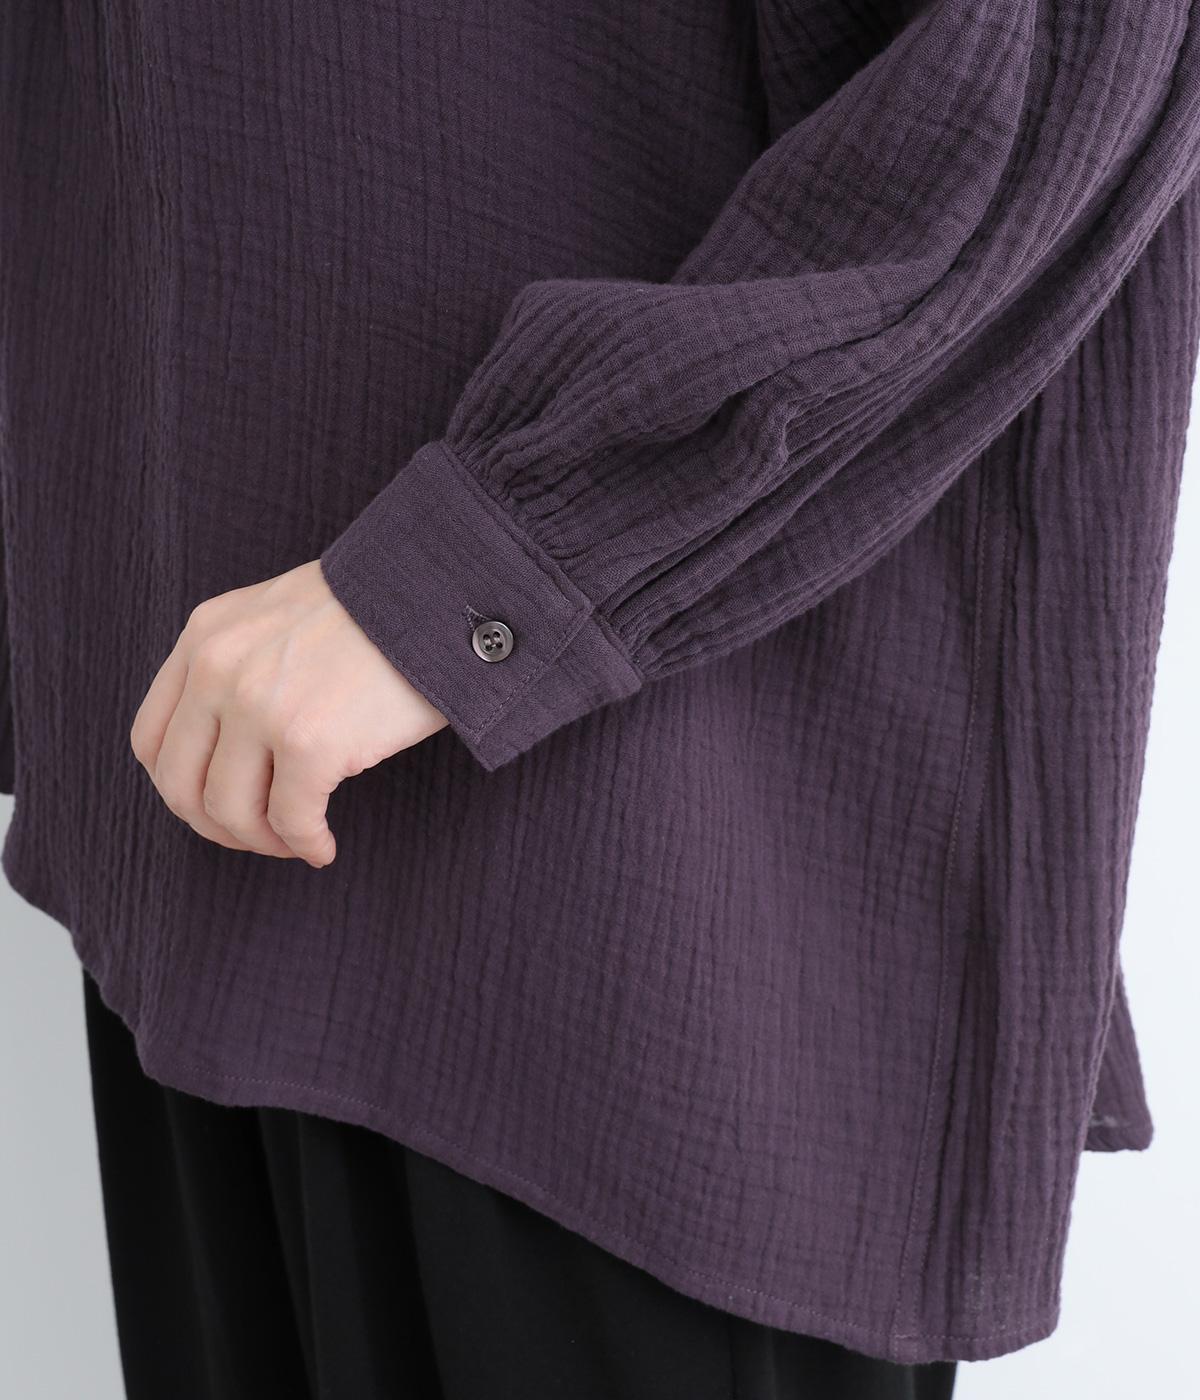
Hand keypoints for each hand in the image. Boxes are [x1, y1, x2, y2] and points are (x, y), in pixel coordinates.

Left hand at [129, 560, 447, 866]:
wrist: (439, 595)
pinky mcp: (309, 742)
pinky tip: (324, 845)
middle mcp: (218, 669)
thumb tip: (229, 746)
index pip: (151, 738)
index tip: (220, 804)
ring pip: (230, 811)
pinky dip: (306, 844)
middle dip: (218, 826)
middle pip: (181, 784)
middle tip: (261, 835)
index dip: (182, 788)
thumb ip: (240, 664)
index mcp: (205, 637)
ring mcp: (259, 706)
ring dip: (263, 841)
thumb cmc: (377, 610)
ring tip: (298, 840)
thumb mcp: (278, 616)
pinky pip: (291, 821)